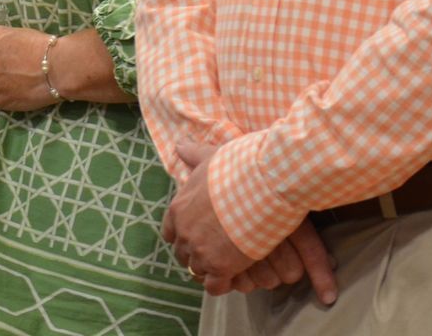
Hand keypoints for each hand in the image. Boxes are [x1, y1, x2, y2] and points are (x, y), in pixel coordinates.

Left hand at [163, 142, 335, 302]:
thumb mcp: (210, 157)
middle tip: (215, 252)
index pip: (170, 231)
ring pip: (196, 270)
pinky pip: (213, 286)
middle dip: (196, 254)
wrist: (261, 184)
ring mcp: (200, 251)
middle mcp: (185, 232)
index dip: (183, 235)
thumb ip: (192, 153)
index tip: (196, 235)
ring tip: (226, 265)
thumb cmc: (238, 168)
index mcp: (179, 208)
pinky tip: (234, 276)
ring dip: (209, 269)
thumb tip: (178, 144)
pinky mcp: (219, 267)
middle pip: (182, 253)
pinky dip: (221, 284)